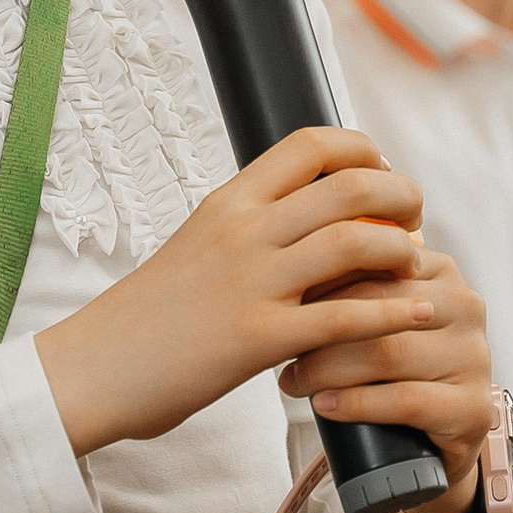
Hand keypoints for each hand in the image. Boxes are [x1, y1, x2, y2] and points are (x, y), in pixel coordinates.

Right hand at [35, 126, 434, 456]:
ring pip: (355, 241)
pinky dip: (393, 312)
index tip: (382, 172)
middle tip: (414, 218)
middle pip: (349, 185)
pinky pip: (345, 318)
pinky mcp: (257, 339)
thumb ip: (249, 226)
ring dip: (401, 250)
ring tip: (416, 262)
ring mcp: (251, 284)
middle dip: (400, 195)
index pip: (310, 144)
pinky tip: (418, 312)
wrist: (93, 368)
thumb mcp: (196, 245)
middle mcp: (243, 231)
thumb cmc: (147, 314)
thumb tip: (302, 215)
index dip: (363, 149)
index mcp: (229, 202)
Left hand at [276, 242, 493, 512]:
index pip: (372, 261)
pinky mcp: (473, 408)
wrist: (432, 437)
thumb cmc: (388, 364)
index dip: (320, 280)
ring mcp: (474, 357)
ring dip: (328, 369)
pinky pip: (407, 400)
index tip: (278, 298)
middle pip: (378, 304)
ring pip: (387, 352)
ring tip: (293, 380)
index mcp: (439, 269)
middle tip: (278, 346)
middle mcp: (465, 305)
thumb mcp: (373, 312)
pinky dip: (357, 403)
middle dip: (319, 326)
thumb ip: (347, 277)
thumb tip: (278, 254)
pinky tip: (325, 406)